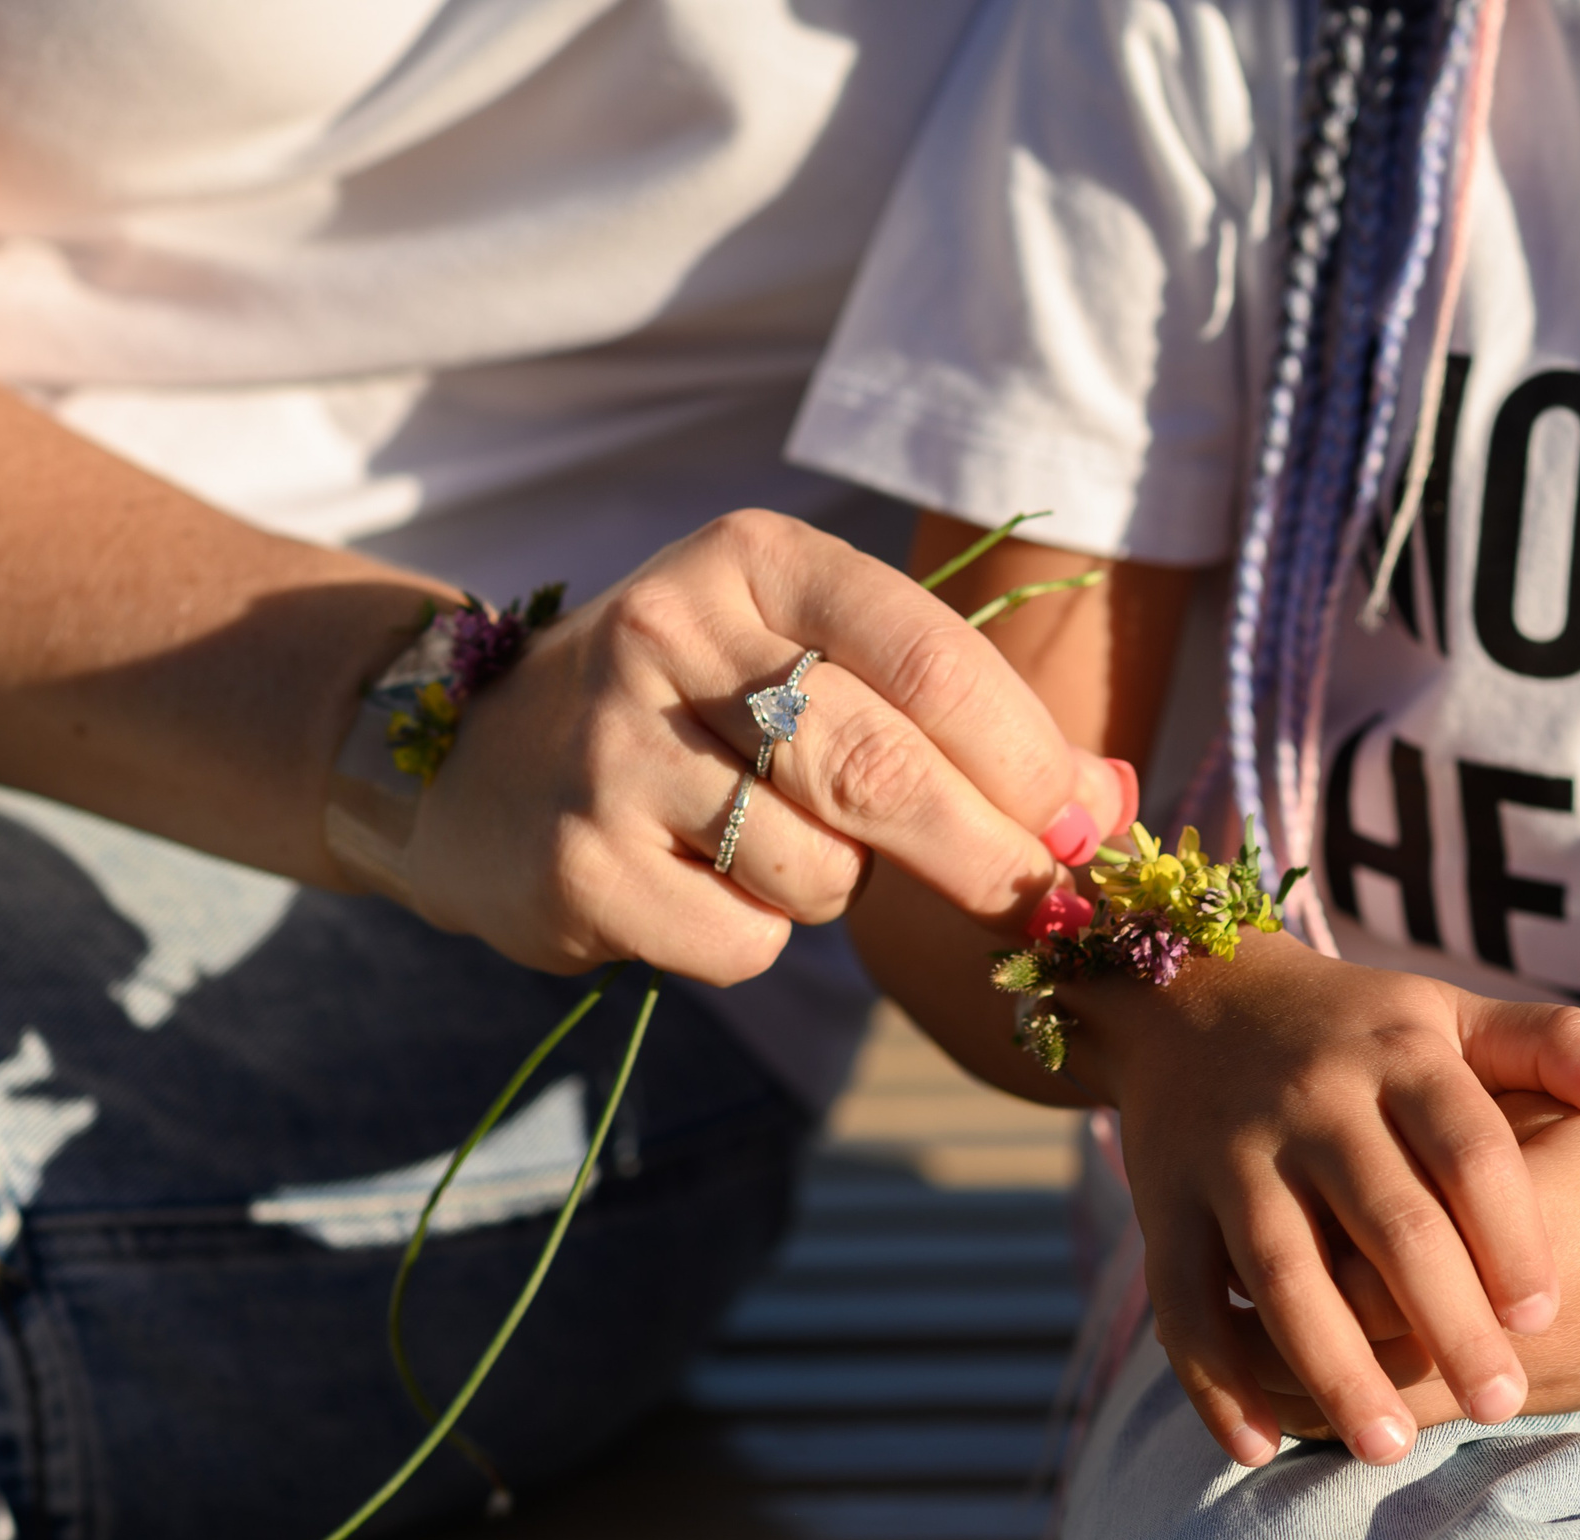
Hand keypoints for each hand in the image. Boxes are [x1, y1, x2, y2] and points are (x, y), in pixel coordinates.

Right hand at [401, 509, 1129, 981]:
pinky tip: (695, 886)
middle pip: (884, 770)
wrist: (473, 768)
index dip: (1026, 756)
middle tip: (1039, 899)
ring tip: (769, 847)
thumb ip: (957, 719)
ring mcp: (614, 751)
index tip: (1086, 824)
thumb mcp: (811, 665)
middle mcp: (671, 633)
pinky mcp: (580, 863)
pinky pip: (746, 940)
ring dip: (837, 889)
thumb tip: (1106, 802)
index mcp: (753, 560)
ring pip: (820, 869)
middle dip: (987, 851)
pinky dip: (755, 937)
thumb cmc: (693, 714)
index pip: (932, 656)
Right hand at [1060, 938, 1579, 1466]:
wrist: (1189, 999)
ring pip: (1284, 1273)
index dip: (1509, 1233)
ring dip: (1335, 1365)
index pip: (1467, 1148)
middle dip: (1446, 1320)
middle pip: (1387, 1221)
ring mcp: (1232, 1157)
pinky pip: (1185, 1302)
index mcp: (1397, 1058)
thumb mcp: (1450, 1013)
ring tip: (1392, 1447)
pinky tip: (1261, 1445)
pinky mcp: (1165, 1206)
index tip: (1545, 1316)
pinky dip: (1214, 1378)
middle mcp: (1312, 1105)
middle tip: (1500, 1404)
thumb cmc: (1354, 1028)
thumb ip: (1550, 1045)